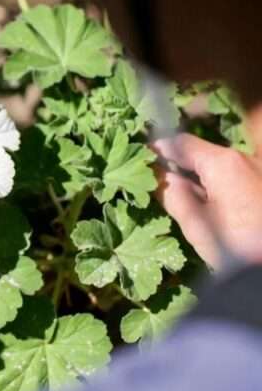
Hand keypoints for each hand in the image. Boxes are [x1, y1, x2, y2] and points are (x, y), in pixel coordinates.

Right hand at [153, 134, 261, 267]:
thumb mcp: (195, 224)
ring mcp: (259, 171)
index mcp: (222, 163)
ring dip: (200, 176)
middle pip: (202, 153)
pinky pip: (236, 177)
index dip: (158, 149)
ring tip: (183, 196)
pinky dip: (219, 185)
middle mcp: (244, 159)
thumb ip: (172, 195)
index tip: (142, 160)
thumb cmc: (236, 247)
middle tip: (159, 181)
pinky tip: (211, 205)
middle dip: (180, 164)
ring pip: (220, 166)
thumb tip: (158, 176)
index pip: (181, 143)